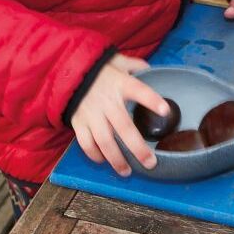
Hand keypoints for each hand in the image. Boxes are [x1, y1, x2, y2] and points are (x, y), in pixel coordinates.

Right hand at [69, 53, 168, 176]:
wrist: (67, 71)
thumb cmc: (99, 69)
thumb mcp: (118, 61)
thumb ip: (135, 66)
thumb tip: (152, 71)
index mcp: (120, 84)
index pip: (139, 91)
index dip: (152, 101)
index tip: (166, 111)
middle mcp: (107, 101)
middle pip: (124, 128)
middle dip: (138, 148)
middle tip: (150, 163)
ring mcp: (91, 114)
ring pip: (105, 141)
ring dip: (116, 159)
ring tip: (127, 172)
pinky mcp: (78, 122)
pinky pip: (86, 143)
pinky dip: (94, 154)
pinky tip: (103, 161)